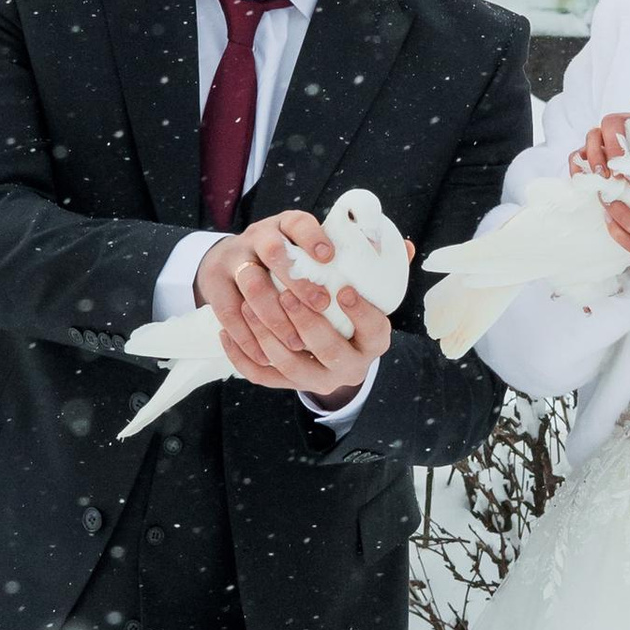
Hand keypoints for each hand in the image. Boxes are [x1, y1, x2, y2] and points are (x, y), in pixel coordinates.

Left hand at [197, 212, 398, 405]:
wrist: (335, 356)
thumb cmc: (352, 312)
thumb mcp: (372, 293)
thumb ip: (385, 269)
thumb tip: (405, 244)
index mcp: (374, 343)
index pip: (375, 331)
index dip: (361, 313)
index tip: (342, 289)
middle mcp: (349, 367)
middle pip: (329, 351)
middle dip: (305, 322)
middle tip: (285, 293)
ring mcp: (318, 380)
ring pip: (292, 367)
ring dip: (269, 336)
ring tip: (250, 306)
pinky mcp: (289, 385)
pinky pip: (263, 378)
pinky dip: (241, 357)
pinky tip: (225, 332)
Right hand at [570, 93, 629, 178]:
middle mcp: (622, 125)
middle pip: (612, 120)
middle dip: (616, 143)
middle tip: (623, 165)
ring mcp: (602, 139)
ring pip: (592, 134)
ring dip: (597, 155)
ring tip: (606, 177)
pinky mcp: (587, 155)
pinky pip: (576, 154)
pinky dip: (578, 165)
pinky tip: (587, 179)